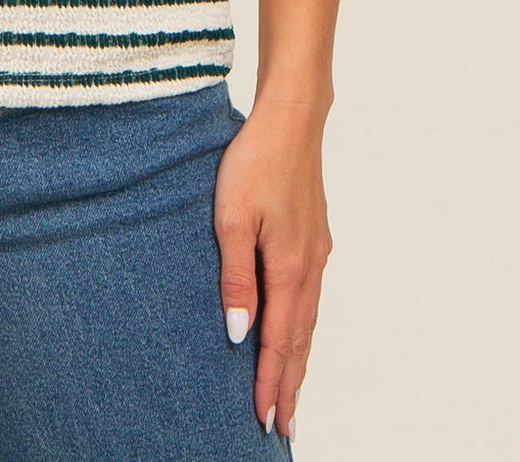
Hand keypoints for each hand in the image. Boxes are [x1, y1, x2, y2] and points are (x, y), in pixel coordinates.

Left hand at [213, 98, 333, 440]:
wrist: (291, 120)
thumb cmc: (253, 163)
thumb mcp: (230, 218)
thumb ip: (235, 278)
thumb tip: (239, 334)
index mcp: (288, 267)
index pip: (278, 341)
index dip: (270, 382)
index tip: (265, 420)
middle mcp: (309, 266)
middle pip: (300, 340)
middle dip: (290, 385)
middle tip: (283, 427)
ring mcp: (316, 252)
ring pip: (308, 320)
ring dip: (299, 361)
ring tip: (291, 394)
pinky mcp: (315, 238)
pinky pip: (310, 298)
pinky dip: (303, 328)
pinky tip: (297, 333)